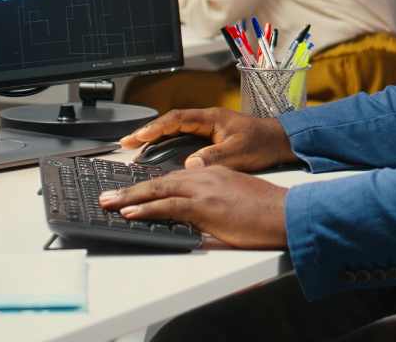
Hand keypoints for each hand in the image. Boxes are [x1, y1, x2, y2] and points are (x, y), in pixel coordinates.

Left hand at [98, 166, 287, 248]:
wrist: (287, 213)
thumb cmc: (267, 213)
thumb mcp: (235, 203)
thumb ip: (212, 207)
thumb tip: (192, 223)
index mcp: (212, 173)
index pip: (173, 177)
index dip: (149, 185)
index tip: (132, 191)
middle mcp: (205, 176)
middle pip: (160, 181)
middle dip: (130, 188)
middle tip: (108, 195)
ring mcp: (204, 190)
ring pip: (158, 190)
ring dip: (130, 196)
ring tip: (109, 203)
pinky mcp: (205, 206)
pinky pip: (168, 206)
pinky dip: (146, 208)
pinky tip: (130, 213)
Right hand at [120, 107, 297, 171]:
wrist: (281, 142)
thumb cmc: (264, 142)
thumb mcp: (239, 152)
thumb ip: (215, 157)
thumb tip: (190, 164)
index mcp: (211, 118)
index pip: (176, 119)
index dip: (155, 128)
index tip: (138, 137)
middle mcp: (207, 121)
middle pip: (170, 123)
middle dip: (148, 132)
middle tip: (126, 144)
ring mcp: (208, 129)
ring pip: (175, 131)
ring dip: (156, 139)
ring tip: (136, 149)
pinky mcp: (211, 139)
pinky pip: (183, 139)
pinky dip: (168, 145)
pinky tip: (160, 155)